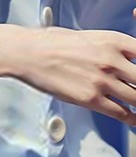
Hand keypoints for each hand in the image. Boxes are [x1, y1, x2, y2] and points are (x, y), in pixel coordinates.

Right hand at [12, 26, 135, 124]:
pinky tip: (131, 118)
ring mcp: (102, 81)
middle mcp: (112, 60)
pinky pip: (120, 112)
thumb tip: (123, 61)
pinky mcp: (90, 98)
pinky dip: (130, 118)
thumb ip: (112, 49)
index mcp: (115, 41)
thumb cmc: (54, 43)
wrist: (30, 53)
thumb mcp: (91, 37)